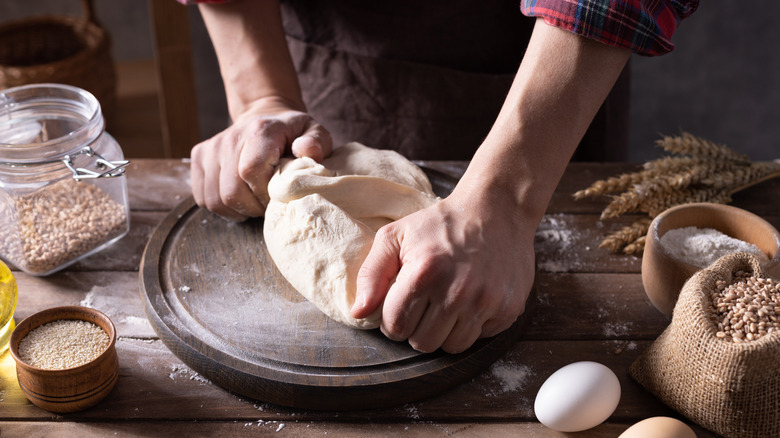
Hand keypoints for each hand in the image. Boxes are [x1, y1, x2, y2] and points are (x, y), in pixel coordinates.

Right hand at [190, 99, 331, 220]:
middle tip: (269, 203)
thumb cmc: (293, 133)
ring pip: (215, 200)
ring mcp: (210, 148)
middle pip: (232, 191)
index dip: (266, 193)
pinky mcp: (198, 158)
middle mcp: (229, 138)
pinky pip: (203, 198)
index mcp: (259, 131)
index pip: (251, 171)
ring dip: (238, 209)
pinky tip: (240, 197)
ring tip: (255, 200)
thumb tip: (307, 152)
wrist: (265, 118)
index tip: (280, 195)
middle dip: (253, 206)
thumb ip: (317, 142)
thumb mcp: (314, 132)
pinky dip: (222, 206)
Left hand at [351, 187, 535, 353]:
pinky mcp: (508, 309)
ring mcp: (486, 302)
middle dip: (417, 328)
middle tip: (424, 303)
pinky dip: (471, 326)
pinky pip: (480, 338)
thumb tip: (358, 313)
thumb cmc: (440, 224)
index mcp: (424, 273)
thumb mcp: (396, 236)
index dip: (392, 319)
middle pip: (423, 344)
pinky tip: (470, 300)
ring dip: (444, 331)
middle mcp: (457, 291)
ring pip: (452, 347)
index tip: (401, 303)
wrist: (497, 210)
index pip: (395, 327)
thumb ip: (372, 274)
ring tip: (446, 303)